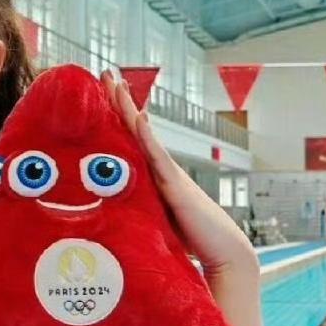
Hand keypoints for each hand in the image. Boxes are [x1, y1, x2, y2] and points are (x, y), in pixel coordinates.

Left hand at [99, 68, 257, 275]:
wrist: (224, 252)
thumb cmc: (192, 240)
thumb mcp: (156, 222)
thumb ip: (141, 212)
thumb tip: (115, 216)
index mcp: (152, 177)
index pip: (130, 141)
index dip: (116, 117)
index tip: (102, 94)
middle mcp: (160, 169)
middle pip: (135, 129)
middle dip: (119, 101)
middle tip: (104, 73)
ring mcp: (169, 174)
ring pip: (144, 135)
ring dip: (128, 109)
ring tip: (117, 83)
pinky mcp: (176, 186)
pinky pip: (158, 157)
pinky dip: (147, 136)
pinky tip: (138, 116)